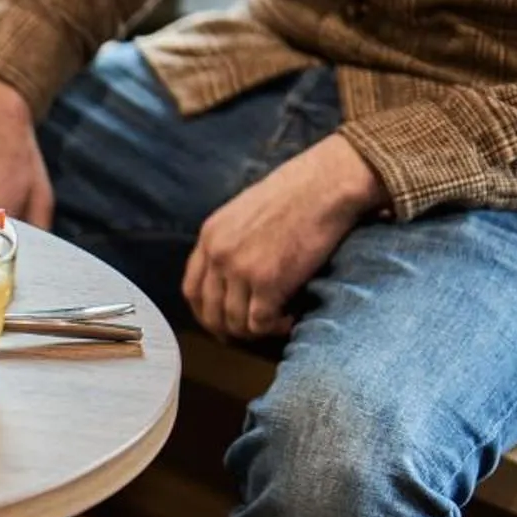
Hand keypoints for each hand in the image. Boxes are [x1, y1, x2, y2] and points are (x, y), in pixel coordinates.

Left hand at [182, 134, 386, 340]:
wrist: (325, 184)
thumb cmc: (295, 193)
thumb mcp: (244, 212)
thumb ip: (230, 241)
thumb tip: (232, 275)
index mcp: (209, 236)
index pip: (191, 289)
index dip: (205, 312)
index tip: (221, 321)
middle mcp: (218, 255)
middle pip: (209, 312)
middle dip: (228, 329)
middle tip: (250, 332)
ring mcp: (241, 270)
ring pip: (234, 322)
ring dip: (254, 331)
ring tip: (276, 322)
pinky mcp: (269, 282)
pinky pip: (260, 323)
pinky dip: (274, 328)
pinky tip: (289, 319)